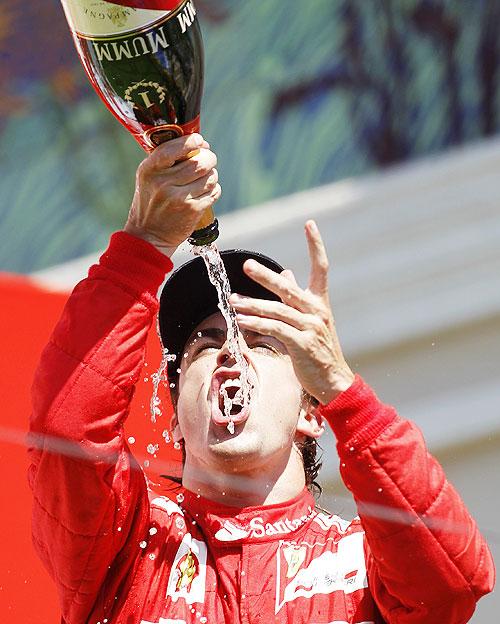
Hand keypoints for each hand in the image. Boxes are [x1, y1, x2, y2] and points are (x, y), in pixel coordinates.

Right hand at [124, 133, 220, 255]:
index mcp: (150, 170)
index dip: (192, 141)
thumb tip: (200, 144)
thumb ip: (167, 160)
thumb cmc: (151, 202)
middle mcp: (163, 183)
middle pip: (200, 162)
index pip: (175, 148)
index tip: (199, 141)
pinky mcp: (192, 210)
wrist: (148, 236)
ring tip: (204, 180)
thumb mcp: (149, 177)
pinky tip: (205, 192)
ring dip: (212, 176)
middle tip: (208, 161)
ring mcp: (179, 198)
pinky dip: (214, 190)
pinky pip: (214, 192)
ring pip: (210, 177)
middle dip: (209, 158)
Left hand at [229, 220, 353, 403]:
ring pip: (277, 310)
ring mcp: (310, 327)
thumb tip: (289, 272)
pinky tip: (242, 321)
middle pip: (289, 288)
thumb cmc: (319, 350)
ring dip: (252, 305)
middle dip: (266, 276)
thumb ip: (298, 297)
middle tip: (247, 265)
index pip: (322, 267)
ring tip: (233, 301)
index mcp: (320, 303)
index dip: (316, 245)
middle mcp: (317, 311)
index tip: (310, 224)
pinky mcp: (301, 343)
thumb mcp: (312, 320)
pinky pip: (275, 329)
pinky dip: (257, 324)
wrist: (334, 381)